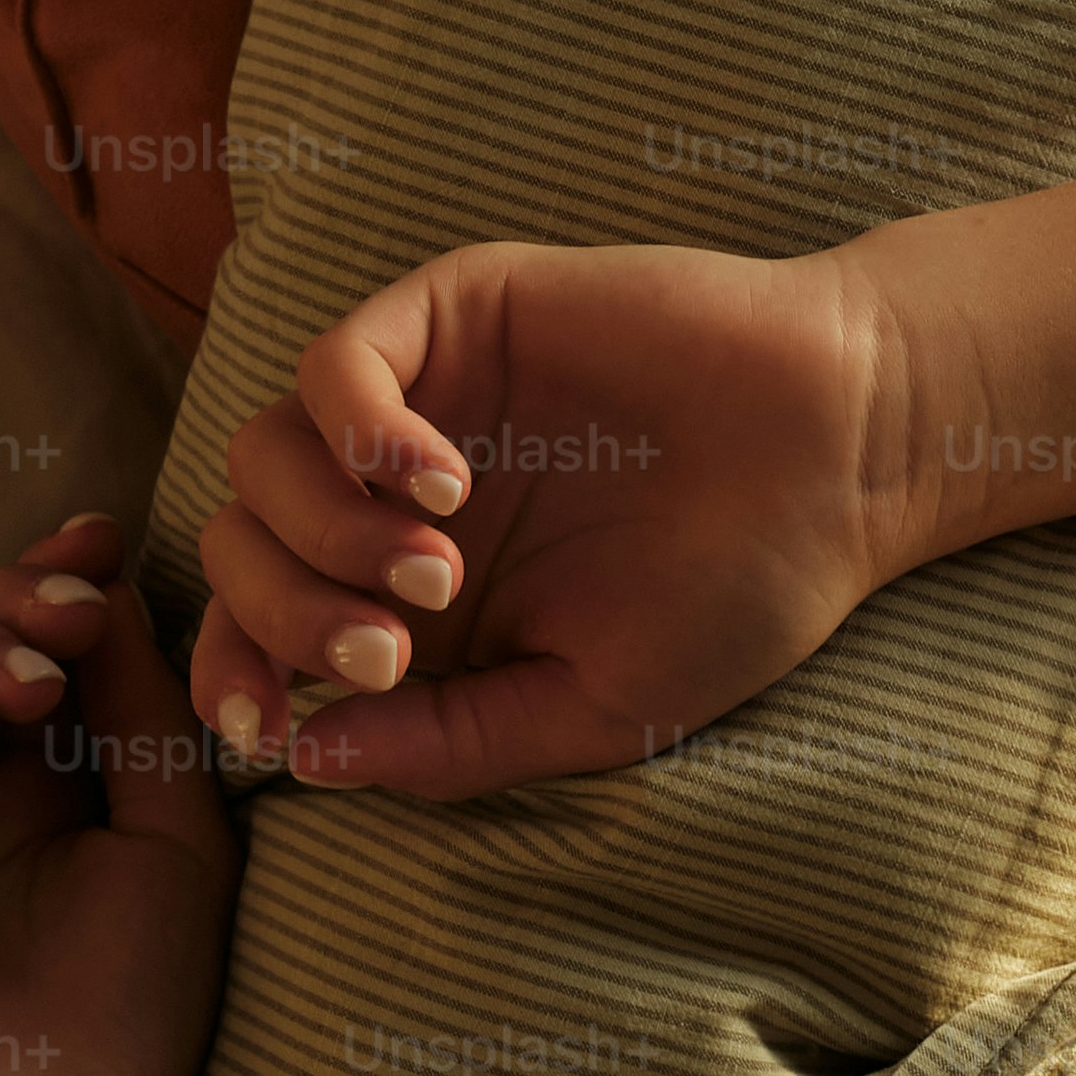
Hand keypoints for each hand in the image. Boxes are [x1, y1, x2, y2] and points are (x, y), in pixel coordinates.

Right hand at [0, 512, 237, 1075]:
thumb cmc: (124, 1010)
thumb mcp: (169, 828)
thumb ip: (138, 707)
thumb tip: (103, 589)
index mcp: (30, 785)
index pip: (20, 641)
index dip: (53, 576)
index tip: (101, 542)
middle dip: (14, 596)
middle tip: (72, 614)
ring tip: (31, 699)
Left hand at [194, 239, 919, 800]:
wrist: (844, 456)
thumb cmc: (736, 587)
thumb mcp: (589, 707)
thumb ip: (448, 744)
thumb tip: (302, 761)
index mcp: (410, 600)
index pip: (257, 634)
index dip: (231, 681)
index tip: (264, 730)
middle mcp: (389, 499)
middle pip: (240, 548)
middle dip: (285, 618)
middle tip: (394, 650)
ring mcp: (419, 401)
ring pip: (262, 454)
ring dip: (319, 533)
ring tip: (435, 570)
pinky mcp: (454, 315)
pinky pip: (336, 360)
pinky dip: (352, 427)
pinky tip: (435, 486)